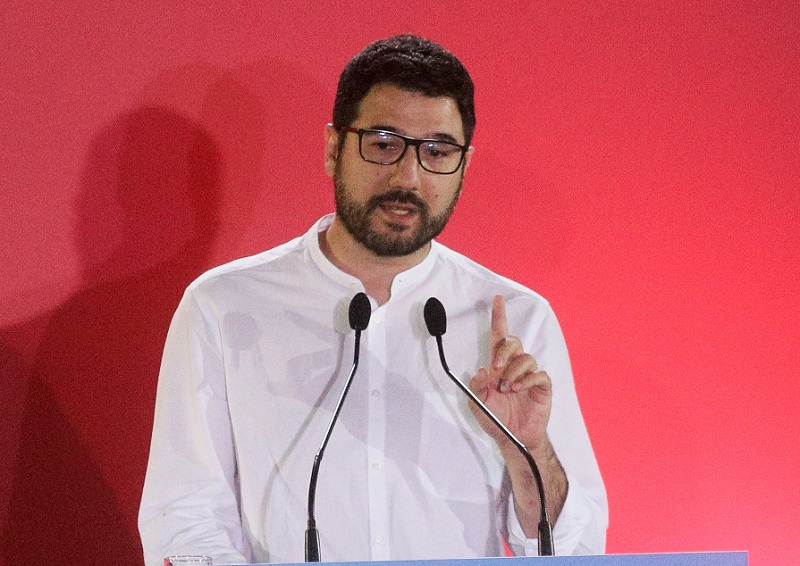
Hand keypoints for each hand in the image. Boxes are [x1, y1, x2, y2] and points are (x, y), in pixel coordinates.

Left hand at [469, 295, 552, 454]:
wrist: (514, 439)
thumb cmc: (496, 420)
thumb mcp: (478, 405)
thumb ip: (476, 388)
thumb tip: (481, 370)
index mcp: (497, 367)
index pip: (499, 337)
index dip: (499, 317)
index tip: (497, 299)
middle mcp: (513, 367)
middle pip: (513, 342)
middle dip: (504, 350)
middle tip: (496, 368)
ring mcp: (528, 376)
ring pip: (526, 357)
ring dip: (514, 371)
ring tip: (507, 388)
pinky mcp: (541, 386)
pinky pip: (538, 374)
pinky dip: (527, 379)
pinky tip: (518, 389)